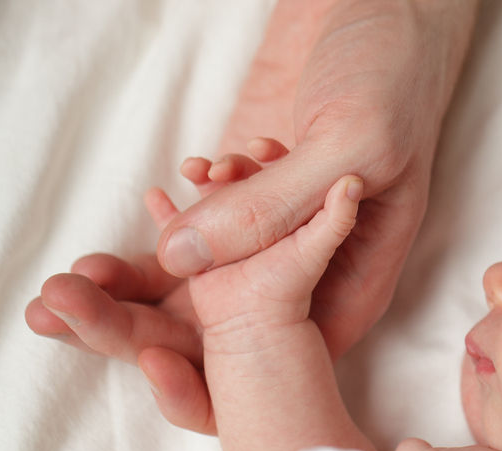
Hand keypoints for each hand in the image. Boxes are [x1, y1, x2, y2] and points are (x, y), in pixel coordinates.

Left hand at [155, 0, 477, 358]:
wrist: (383, 5)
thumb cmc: (394, 73)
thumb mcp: (348, 142)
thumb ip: (275, 205)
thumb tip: (182, 261)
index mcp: (365, 267)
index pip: (303, 346)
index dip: (238, 364)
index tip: (165, 356)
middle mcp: (328, 254)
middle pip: (251, 313)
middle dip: (180, 311)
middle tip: (106, 297)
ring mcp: (293, 220)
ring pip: (228, 266)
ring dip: (183, 250)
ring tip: (145, 228)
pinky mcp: (266, 185)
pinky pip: (221, 216)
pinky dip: (201, 200)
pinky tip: (201, 169)